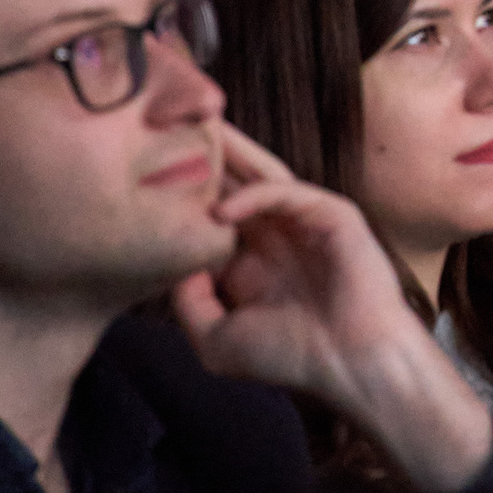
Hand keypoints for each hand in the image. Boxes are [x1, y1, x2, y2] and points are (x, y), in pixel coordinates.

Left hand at [172, 125, 492, 492]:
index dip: (184, 194)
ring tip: (198, 130)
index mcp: (252, 260)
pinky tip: (223, 211)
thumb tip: (175, 264)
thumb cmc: (292, 358)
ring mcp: (305, 221)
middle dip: (207, 156)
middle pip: (236, 182)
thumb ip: (189, 303)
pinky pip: (289, 193)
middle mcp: (276, 234)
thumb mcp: (218, 340)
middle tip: (169, 126)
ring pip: (263, 175)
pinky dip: (256, 197)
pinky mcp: (332, 215)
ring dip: (233, 155)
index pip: (214, 213)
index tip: (140, 175)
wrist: (352, 365)